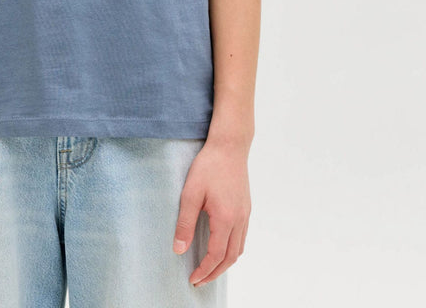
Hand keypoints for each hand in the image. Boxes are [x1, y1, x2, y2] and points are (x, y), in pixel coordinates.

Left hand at [172, 137, 250, 286]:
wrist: (229, 146)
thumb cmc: (209, 166)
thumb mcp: (190, 193)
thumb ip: (184, 223)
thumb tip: (179, 249)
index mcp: (225, 219)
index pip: (216, 255)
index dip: (204, 270)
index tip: (193, 279)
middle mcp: (239, 220)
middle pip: (230, 257)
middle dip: (215, 273)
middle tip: (200, 281)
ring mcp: (245, 214)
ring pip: (239, 248)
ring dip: (225, 263)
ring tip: (210, 268)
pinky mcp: (246, 207)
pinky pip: (242, 236)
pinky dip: (232, 249)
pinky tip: (222, 246)